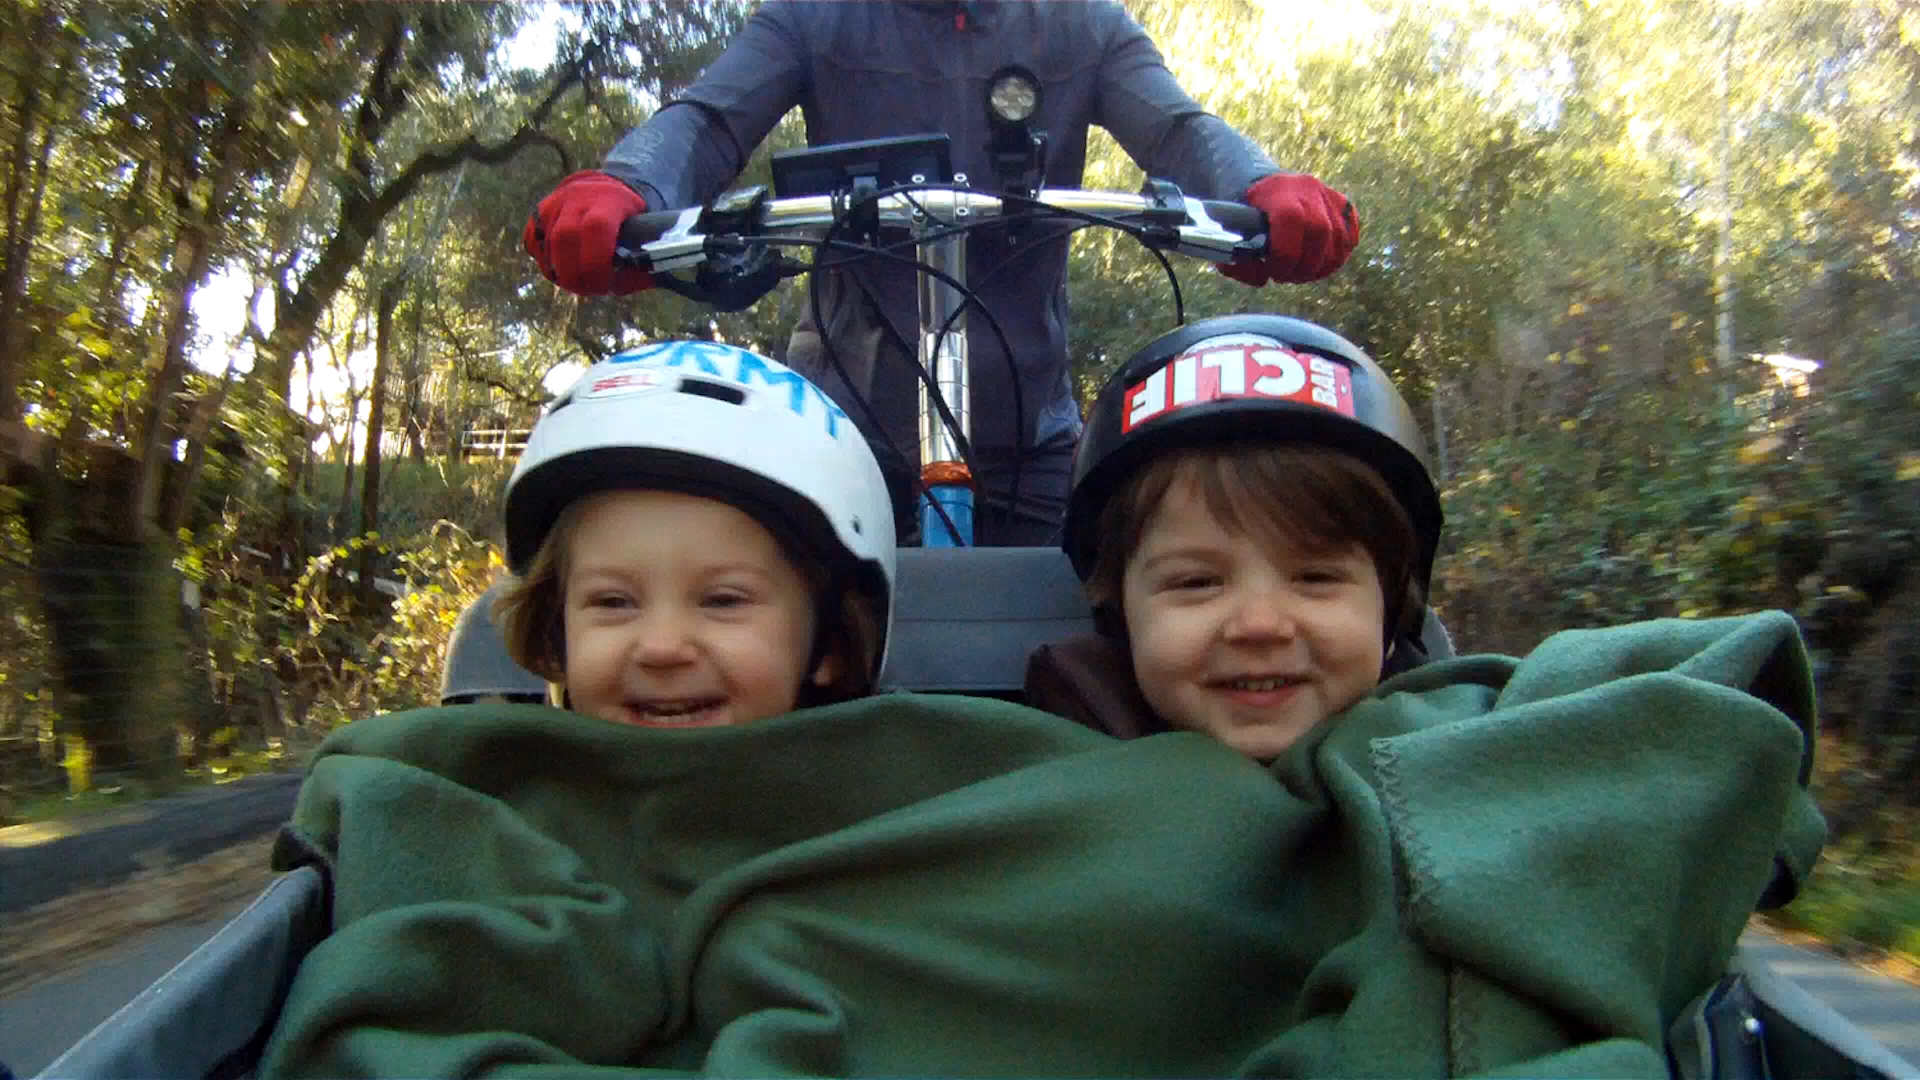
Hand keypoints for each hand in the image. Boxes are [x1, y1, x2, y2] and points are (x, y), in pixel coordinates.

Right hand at [523, 171, 654, 295]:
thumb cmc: (628, 219)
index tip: (604, 284)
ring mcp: (553, 202)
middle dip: (574, 273)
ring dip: (558, 271)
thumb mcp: (643, 231)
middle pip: (565, 237)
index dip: (597, 261)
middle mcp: (576, 196)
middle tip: (586, 290)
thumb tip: (649, 282)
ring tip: (575, 283)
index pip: (596, 227)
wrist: (604, 188)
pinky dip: (543, 261)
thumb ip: (641, 258)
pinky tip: (559, 270)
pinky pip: (532, 242)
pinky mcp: (538, 212)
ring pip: (546, 242)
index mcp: (607, 199)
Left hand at [1220, 173, 1359, 286]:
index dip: (1285, 253)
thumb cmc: (1242, 217)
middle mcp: (1307, 187)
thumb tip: (1263, 278)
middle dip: (1305, 265)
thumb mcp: (1229, 236)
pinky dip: (1337, 258)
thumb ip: (1238, 262)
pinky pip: (1350, 238)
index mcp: (1276, 190)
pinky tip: (1317, 263)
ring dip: (1321, 267)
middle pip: (1320, 231)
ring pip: (1339, 239)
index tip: (1274, 270)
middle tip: (1287, 276)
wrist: (1259, 186)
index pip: (1291, 219)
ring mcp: (1328, 194)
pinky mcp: (1343, 205)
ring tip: (1301, 273)